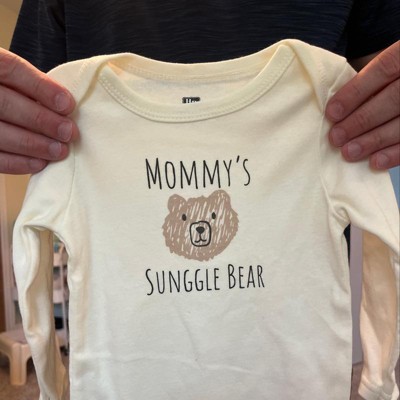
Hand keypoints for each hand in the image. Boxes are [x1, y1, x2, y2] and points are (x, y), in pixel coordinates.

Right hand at [0, 48, 78, 173]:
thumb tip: (65, 107)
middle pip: (6, 104)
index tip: (67, 105)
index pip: (11, 70)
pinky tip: (40, 163)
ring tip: (59, 151)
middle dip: (42, 120)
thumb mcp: (12, 78)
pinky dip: (18, 162)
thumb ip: (31, 87)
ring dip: (34, 144)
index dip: (41, 88)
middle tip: (68, 132)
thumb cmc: (7, 91)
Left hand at [326, 41, 398, 169]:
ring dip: (375, 140)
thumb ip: (368, 80)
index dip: (356, 92)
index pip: (384, 69)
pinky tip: (375, 162)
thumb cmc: (393, 78)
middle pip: (394, 98)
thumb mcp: (388, 65)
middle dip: (361, 120)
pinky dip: (396, 154)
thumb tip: (335, 109)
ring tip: (349, 152)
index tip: (332, 113)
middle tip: (336, 138)